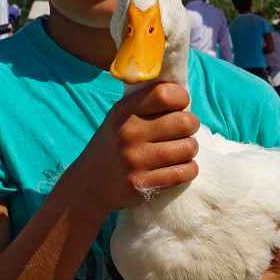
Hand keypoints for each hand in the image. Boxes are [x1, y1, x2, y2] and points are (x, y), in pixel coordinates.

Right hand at [75, 83, 199, 215]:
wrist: (89, 184)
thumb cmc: (114, 145)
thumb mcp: (120, 117)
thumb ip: (147, 103)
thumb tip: (183, 94)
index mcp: (124, 111)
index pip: (165, 94)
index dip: (181, 98)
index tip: (181, 105)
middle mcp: (129, 133)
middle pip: (184, 122)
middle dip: (191, 125)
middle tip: (184, 130)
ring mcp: (135, 160)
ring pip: (188, 148)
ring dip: (189, 149)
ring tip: (180, 150)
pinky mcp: (143, 184)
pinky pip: (184, 172)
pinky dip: (189, 169)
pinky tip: (179, 167)